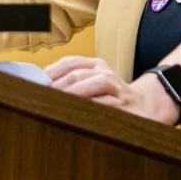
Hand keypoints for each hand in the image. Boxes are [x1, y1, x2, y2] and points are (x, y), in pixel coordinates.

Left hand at [44, 56, 178, 124]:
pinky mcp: (127, 108)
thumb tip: (39, 84)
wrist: (146, 107)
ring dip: (74, 95)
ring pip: (95, 86)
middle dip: (58, 87)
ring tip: (56, 105)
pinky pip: (107, 107)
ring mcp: (118, 91)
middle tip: (41, 99)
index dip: (52, 73)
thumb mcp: (94, 81)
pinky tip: (76, 116)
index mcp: (97, 65)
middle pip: (78, 75)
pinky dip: (91, 110)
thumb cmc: (111, 96)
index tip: (35, 85)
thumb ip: (70, 80)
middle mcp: (108, 74)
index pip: (70, 63)